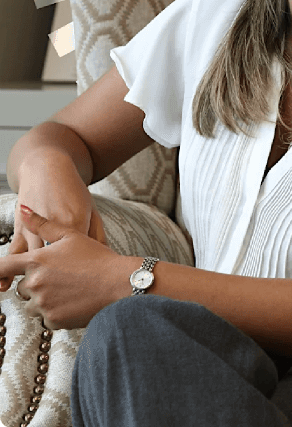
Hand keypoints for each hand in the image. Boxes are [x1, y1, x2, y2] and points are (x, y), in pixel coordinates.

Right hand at [0, 155, 107, 291]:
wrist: (48, 168)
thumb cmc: (73, 192)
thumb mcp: (91, 211)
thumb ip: (98, 235)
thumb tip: (105, 258)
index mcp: (75, 224)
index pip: (80, 259)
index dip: (83, 278)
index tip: (88, 293)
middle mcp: (53, 229)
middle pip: (54, 267)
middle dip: (58, 286)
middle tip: (64, 299)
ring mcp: (34, 229)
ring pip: (30, 264)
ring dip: (33, 283)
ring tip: (39, 298)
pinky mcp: (20, 228)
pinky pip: (12, 254)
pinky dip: (6, 272)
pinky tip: (4, 287)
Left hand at [0, 206, 123, 330]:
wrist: (117, 283)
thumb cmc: (96, 257)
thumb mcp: (71, 234)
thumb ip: (43, 224)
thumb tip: (24, 209)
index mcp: (36, 261)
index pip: (2, 267)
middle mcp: (35, 283)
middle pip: (22, 288)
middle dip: (36, 284)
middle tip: (60, 277)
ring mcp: (43, 304)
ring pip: (33, 305)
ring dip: (44, 300)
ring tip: (69, 289)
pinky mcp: (53, 320)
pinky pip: (46, 318)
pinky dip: (57, 312)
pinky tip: (74, 301)